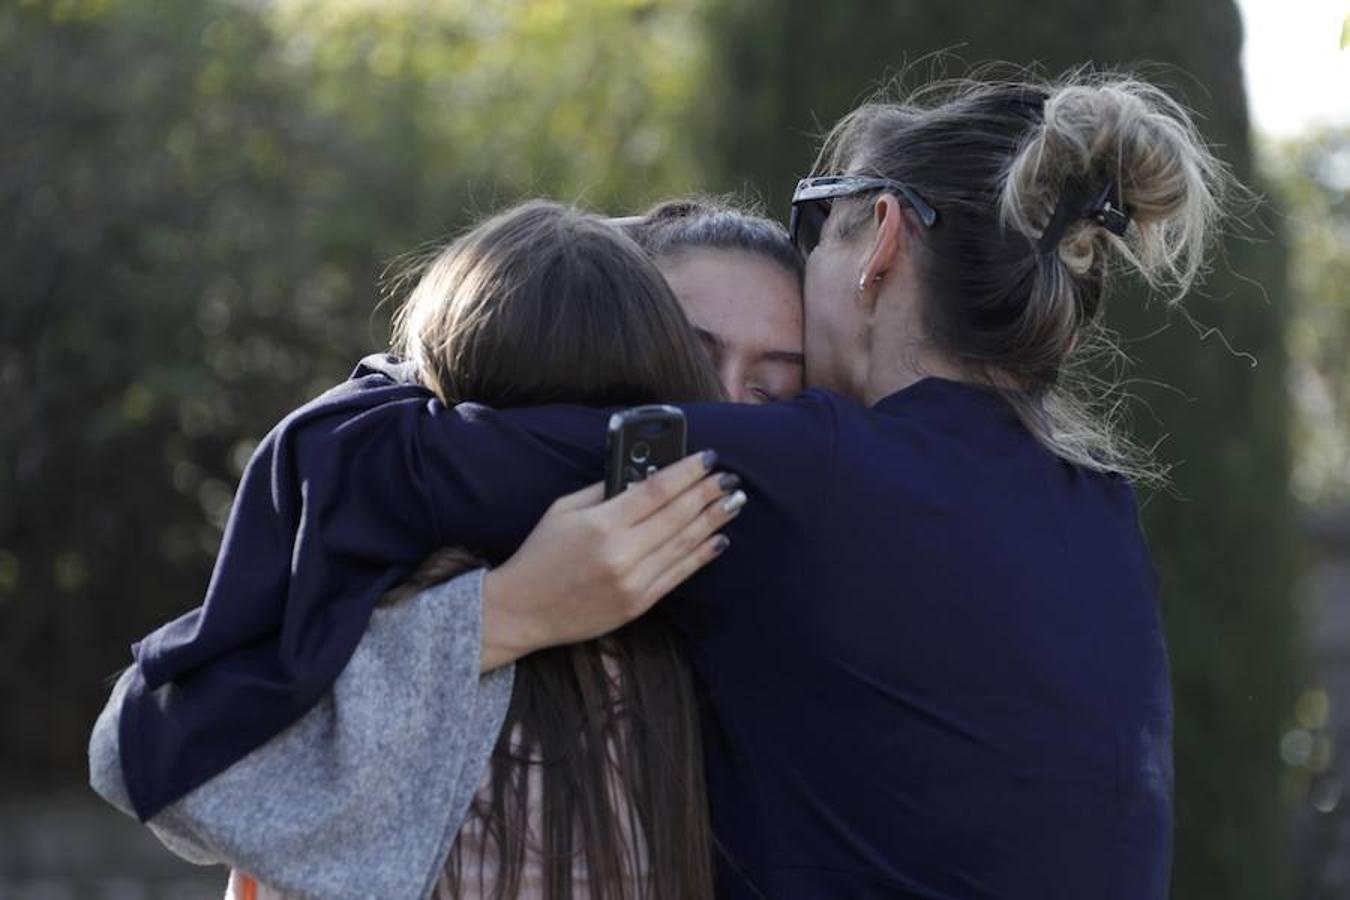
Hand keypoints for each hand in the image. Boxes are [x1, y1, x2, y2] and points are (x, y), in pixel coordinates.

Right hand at [479, 450, 744, 671]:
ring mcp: (632, 582)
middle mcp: (621, 553)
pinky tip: (718, 539)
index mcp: (601, 523)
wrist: (521, 611)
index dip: (688, 472)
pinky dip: (702, 555)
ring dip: (714, 521)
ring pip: (684, 545)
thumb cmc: (540, 555)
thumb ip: (604, 490)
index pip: (657, 490)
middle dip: (709, 493)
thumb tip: (645, 475)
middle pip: (678, 516)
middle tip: (731, 479)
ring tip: (734, 503)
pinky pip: (678, 575)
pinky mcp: (638, 604)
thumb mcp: (563, 510)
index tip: (710, 459)